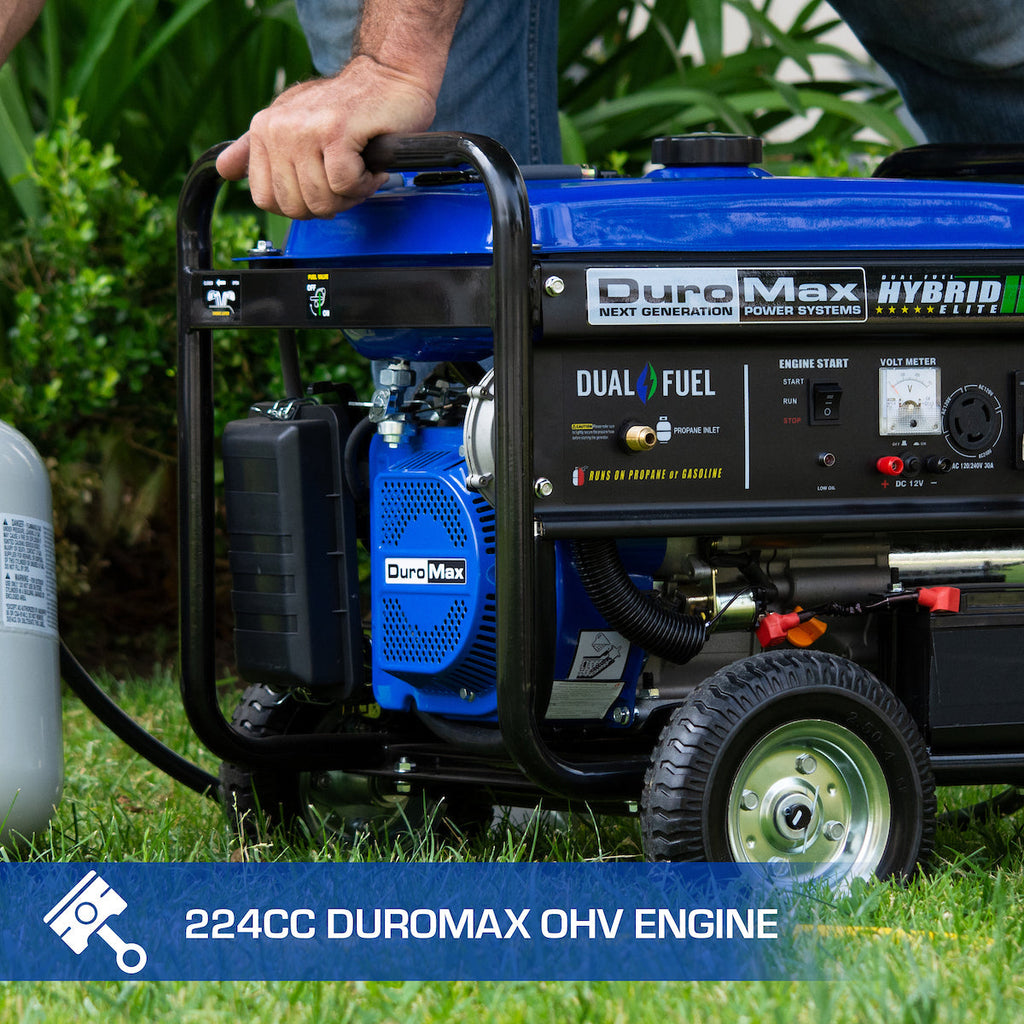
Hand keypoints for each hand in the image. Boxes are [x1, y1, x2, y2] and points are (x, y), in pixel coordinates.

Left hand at [216, 56, 436, 218]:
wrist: (390, 79)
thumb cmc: (348, 108)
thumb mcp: (294, 124)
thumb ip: (256, 150)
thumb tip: (224, 170)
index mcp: (263, 129)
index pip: (266, 200)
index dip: (300, 205)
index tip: (322, 185)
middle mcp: (279, 127)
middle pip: (296, 206)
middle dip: (328, 203)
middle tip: (346, 179)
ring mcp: (306, 129)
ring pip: (321, 200)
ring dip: (350, 195)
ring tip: (359, 170)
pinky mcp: (336, 131)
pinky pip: (344, 185)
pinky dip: (365, 184)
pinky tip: (370, 166)